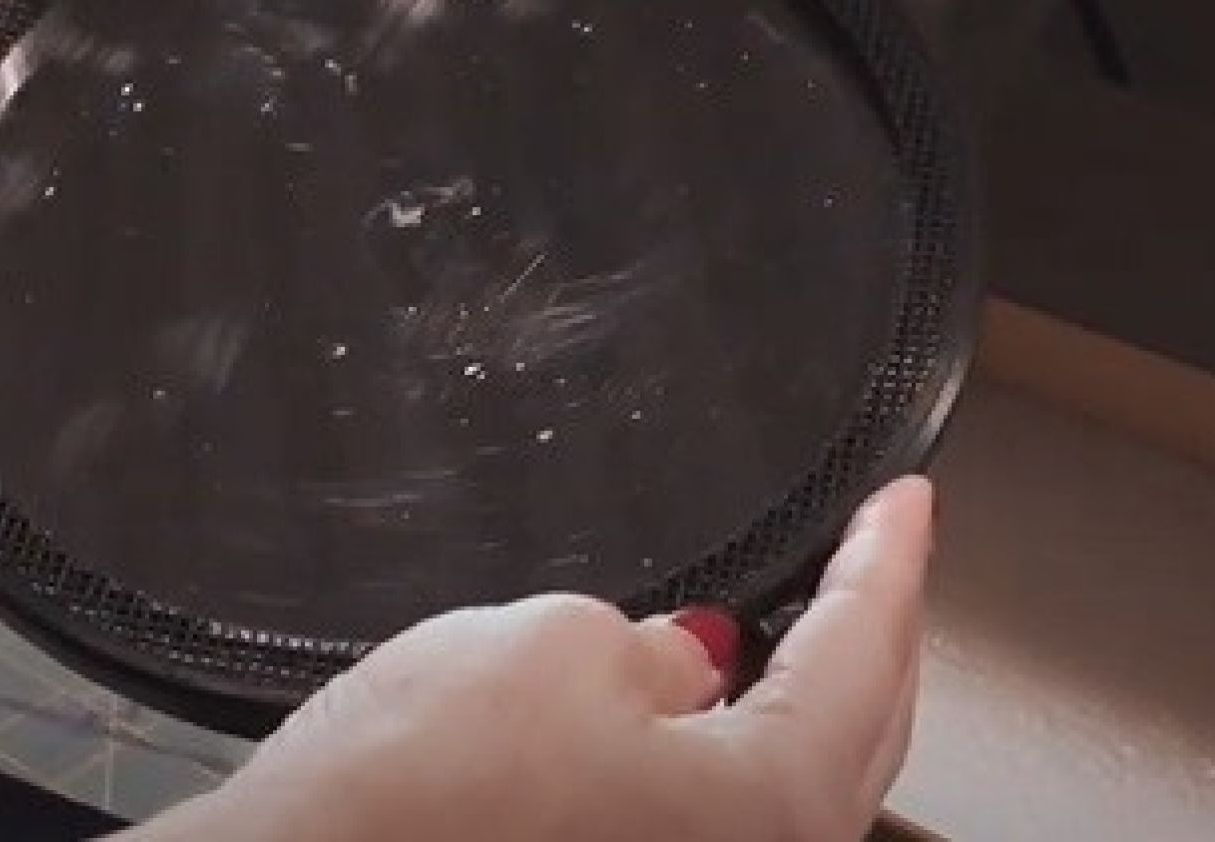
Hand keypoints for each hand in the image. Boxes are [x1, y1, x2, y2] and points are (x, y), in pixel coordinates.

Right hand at [129, 478, 934, 841]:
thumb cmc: (414, 797)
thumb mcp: (554, 646)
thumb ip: (654, 646)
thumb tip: (682, 666)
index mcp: (770, 808)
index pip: (866, 654)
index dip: (888, 562)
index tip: (905, 509)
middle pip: (856, 737)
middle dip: (871, 637)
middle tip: (878, 560)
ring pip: (783, 787)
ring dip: (799, 698)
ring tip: (800, 627)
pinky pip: (705, 817)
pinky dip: (723, 753)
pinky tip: (692, 717)